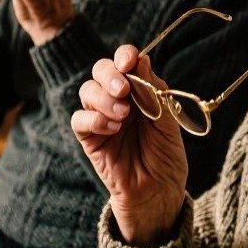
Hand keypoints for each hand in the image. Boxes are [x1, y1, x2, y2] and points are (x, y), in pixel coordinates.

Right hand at [72, 46, 187, 245]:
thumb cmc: (166, 155)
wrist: (158, 191)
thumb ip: (154, 92)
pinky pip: (79, 119)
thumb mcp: (168, 121)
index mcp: (139, 89)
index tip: (129, 62)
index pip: (126, 62)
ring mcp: (101, 116)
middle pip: (101, 70)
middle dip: (110, 74)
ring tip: (123, 115)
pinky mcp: (89, 137)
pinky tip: (112, 128)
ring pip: (88, 90)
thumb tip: (142, 60)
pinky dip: (93, 118)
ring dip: (103, 98)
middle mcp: (118, 98)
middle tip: (124, 89)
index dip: (124, 56)